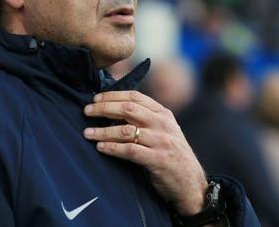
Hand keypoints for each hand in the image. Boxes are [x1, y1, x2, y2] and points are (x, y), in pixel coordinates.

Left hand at [83, 90, 207, 214]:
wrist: (191, 183)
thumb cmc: (172, 155)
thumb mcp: (165, 130)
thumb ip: (147, 118)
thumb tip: (115, 108)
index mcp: (163, 113)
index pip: (135, 96)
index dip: (113, 95)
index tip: (96, 98)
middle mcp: (162, 124)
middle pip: (128, 109)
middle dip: (104, 108)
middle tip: (87, 111)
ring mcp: (161, 141)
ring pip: (126, 130)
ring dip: (103, 131)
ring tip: (87, 133)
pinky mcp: (157, 160)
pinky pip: (130, 150)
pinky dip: (112, 148)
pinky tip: (100, 147)